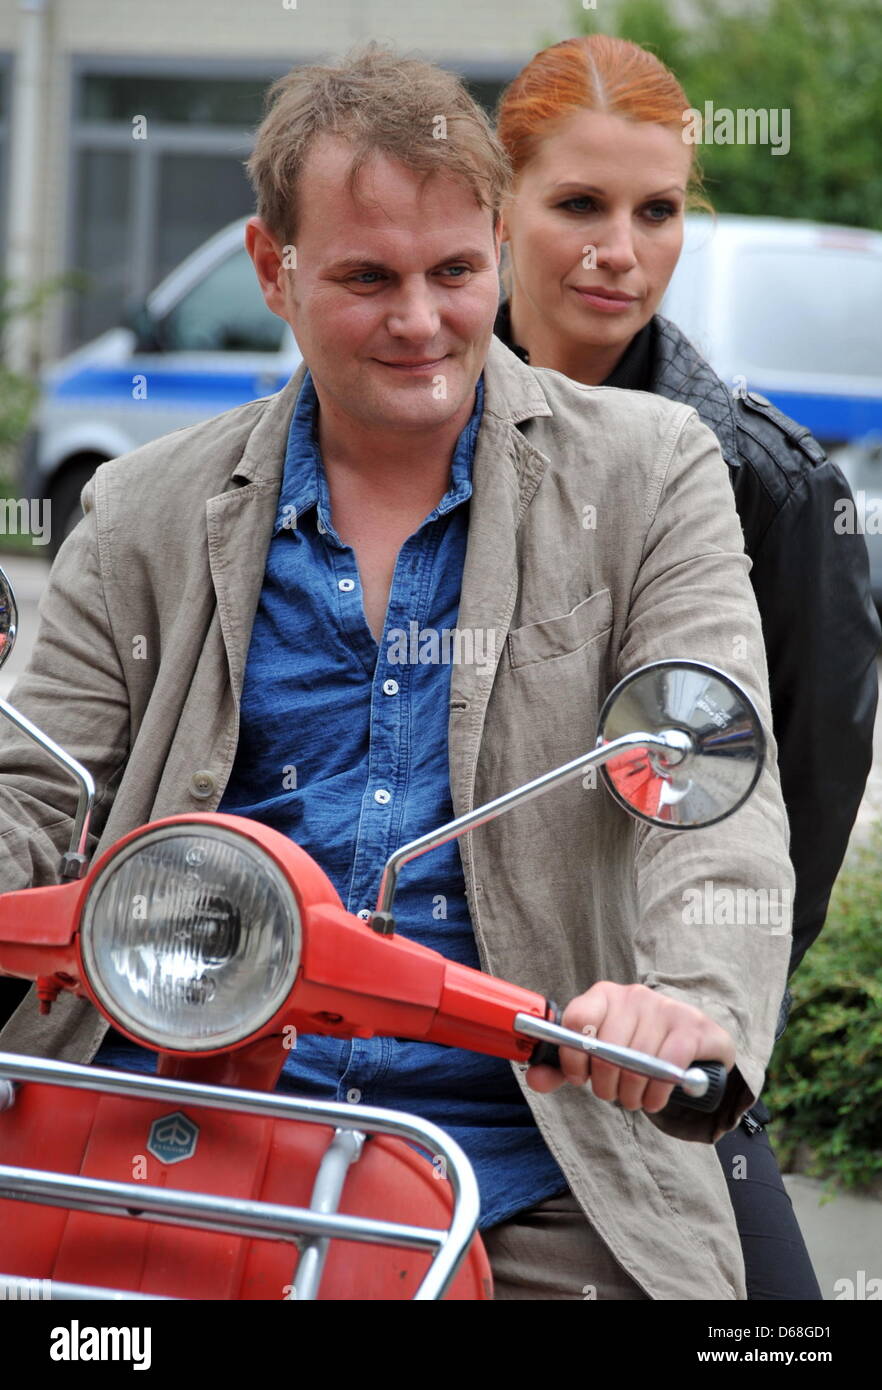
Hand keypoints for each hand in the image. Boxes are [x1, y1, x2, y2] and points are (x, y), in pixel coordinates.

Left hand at [526, 981, 734, 1112]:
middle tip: (613, 1095)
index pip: (576, 1019)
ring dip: (633, 1094)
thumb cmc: (636, 1049)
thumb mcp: (598, 1054)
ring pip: (637, 1062)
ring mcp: (664, 1007)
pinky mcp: (692, 1026)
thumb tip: (533, 1078)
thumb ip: (563, 1067)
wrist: (693, 1043)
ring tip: (635, 1098)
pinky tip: (655, 1098)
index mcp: (603, 995)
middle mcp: (633, 995)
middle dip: (606, 1085)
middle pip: (607, 1049)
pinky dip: (657, 1092)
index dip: (573, 1057)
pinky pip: (668, 1066)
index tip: (581, 1079)